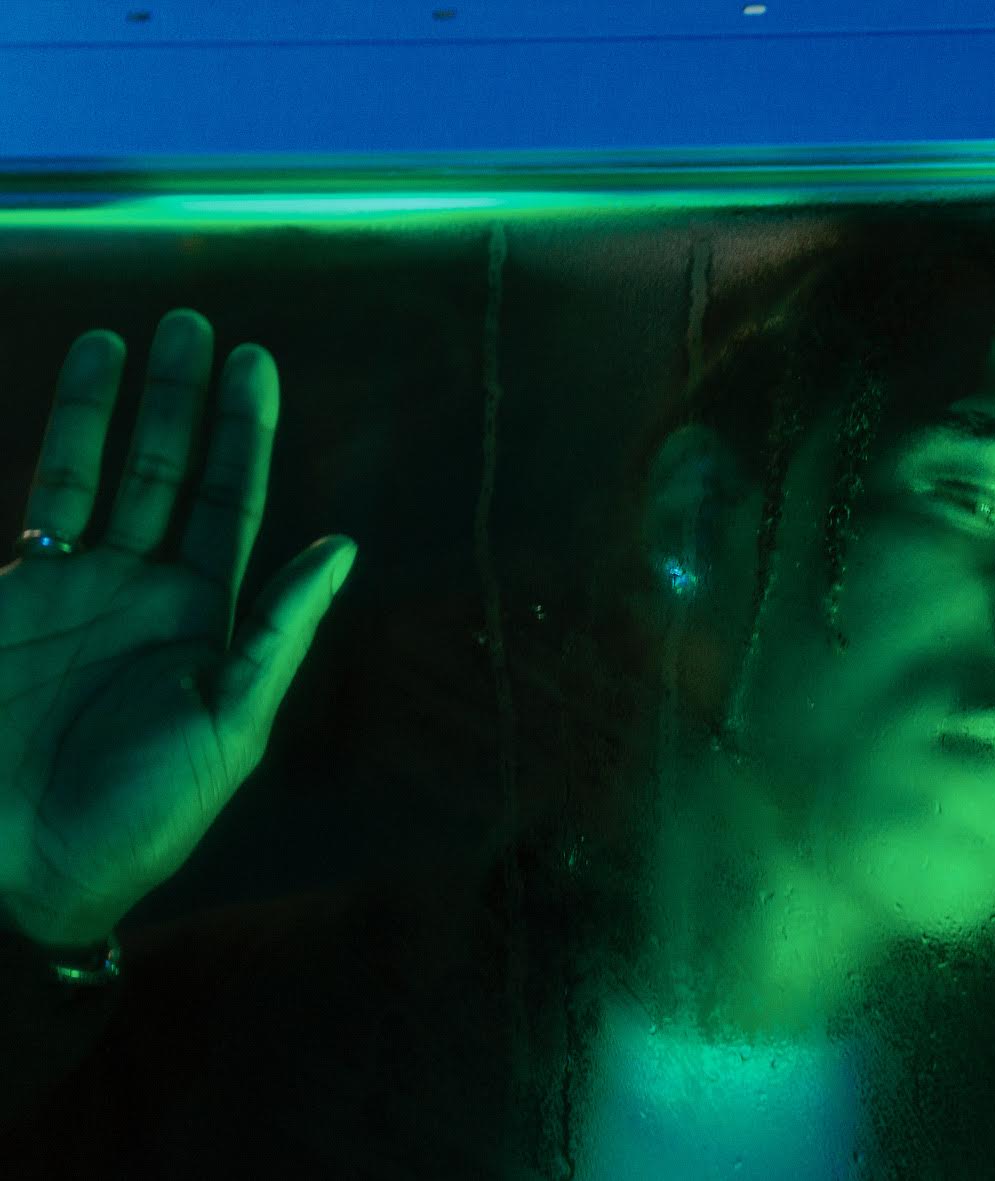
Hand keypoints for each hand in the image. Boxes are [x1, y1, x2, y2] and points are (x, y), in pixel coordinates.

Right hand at [0, 309, 353, 949]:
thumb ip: (280, 633)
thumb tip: (343, 546)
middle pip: (169, 473)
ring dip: (115, 407)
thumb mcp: (232, 726)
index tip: (256, 366)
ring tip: (131, 334)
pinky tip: (71, 397)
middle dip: (184, 402)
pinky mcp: (11, 598)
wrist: (23, 867)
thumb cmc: (142, 812)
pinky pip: (39, 504)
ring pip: (99, 475)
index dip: (244, 437)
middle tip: (197, 324)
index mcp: (207, 621)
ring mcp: (72, 590)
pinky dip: (56, 450)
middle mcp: (144, 592)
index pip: (232, 506)